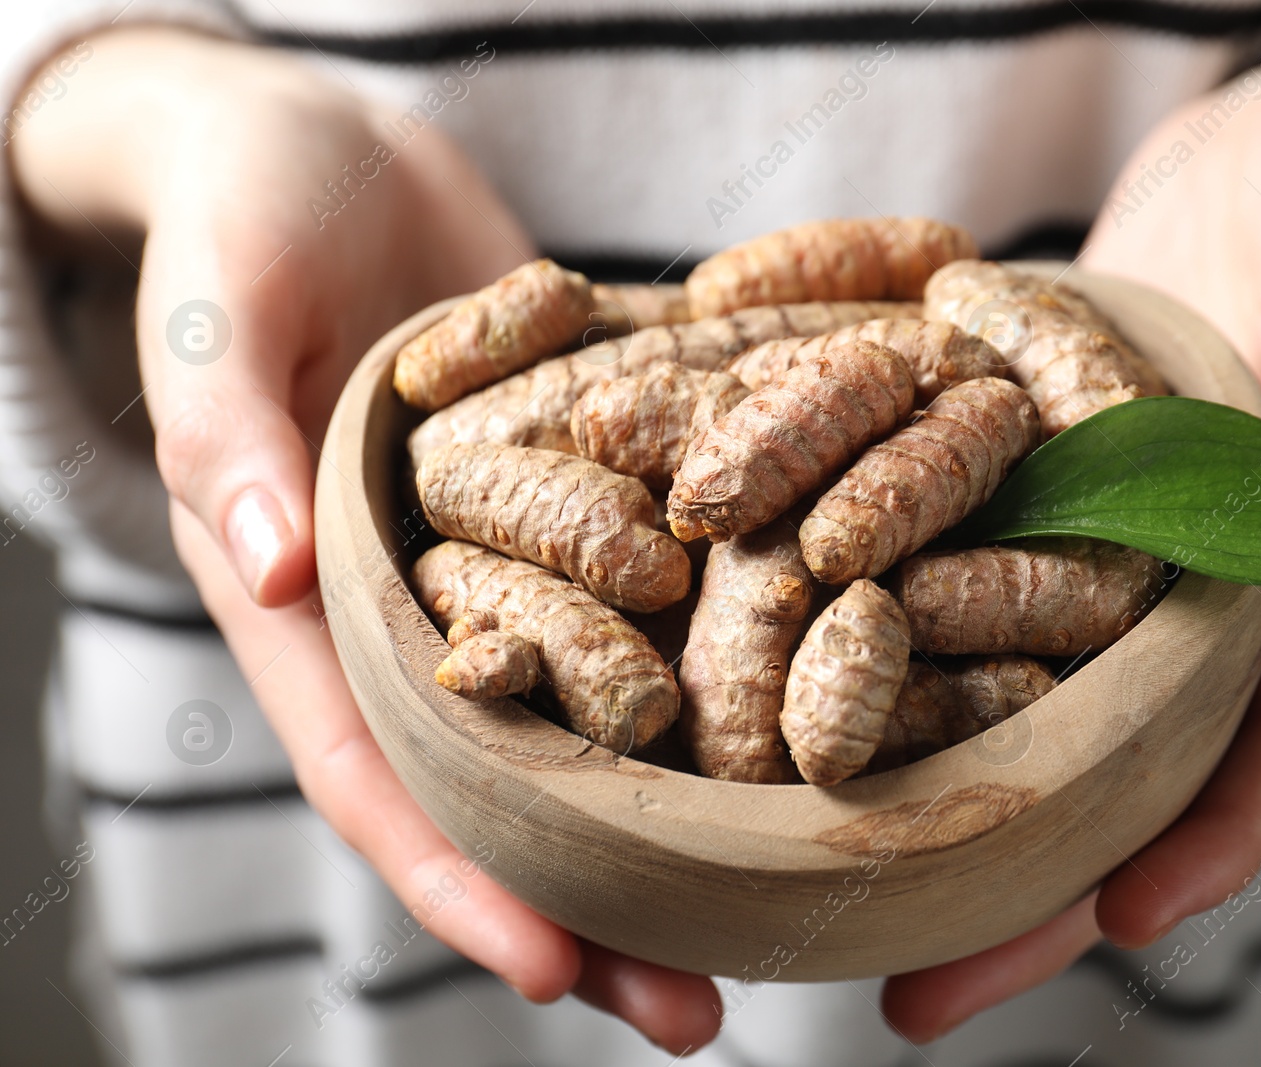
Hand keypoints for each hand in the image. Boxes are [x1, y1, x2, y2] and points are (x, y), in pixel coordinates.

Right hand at [11, 28, 719, 1052]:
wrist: (329, 149)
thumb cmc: (240, 217)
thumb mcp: (216, 315)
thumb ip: (230, 438)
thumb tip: (267, 570)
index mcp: (317, 606)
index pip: (383, 774)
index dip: (462, 880)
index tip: (558, 973)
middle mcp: (427, 606)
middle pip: (517, 781)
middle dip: (605, 898)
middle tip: (703, 1013)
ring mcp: (517, 555)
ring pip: (606, 702)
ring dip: (690, 800)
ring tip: (790, 894)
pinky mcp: (589, 489)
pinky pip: (665, 577)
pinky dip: (730, 637)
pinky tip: (824, 690)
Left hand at [882, 32, 1260, 1040]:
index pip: (1251, 754)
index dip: (1196, 848)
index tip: (1120, 922)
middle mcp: (1165, 602)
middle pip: (1090, 765)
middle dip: (1004, 883)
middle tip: (911, 999)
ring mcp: (1075, 552)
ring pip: (988, 688)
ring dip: (903, 787)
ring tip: (807, 894)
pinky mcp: (1000, 489)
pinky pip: (919, 565)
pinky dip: (854, 627)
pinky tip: (770, 680)